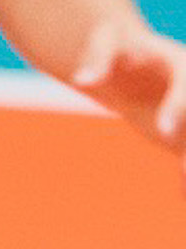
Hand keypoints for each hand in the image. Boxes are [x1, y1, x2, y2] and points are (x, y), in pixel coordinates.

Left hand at [71, 19, 185, 185]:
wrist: (125, 59)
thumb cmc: (112, 49)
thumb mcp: (105, 45)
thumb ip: (97, 60)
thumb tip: (80, 80)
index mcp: (179, 65)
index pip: (185, 86)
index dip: (179, 107)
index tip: (164, 129)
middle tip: (184, 168)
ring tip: (183, 183)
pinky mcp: (181, 133)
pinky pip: (184, 152)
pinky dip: (184, 178)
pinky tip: (181, 197)